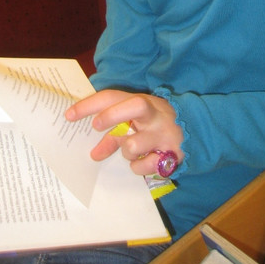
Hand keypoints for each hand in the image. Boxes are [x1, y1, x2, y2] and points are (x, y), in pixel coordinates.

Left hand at [65, 89, 183, 175]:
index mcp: (142, 102)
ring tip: (132, 150)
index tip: (69, 115)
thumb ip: (114, 136)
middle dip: (112, 116)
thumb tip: (94, 154)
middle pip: (134, 106)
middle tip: (96, 126)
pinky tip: (146, 160)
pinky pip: (145, 165)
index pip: (112, 97)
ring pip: (134, 143)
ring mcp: (164, 133)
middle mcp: (154, 115)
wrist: (195, 135)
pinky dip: (140, 166)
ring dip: (127, 151)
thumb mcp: (136, 124)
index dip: (89, 105)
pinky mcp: (172, 154)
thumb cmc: (156, 127)